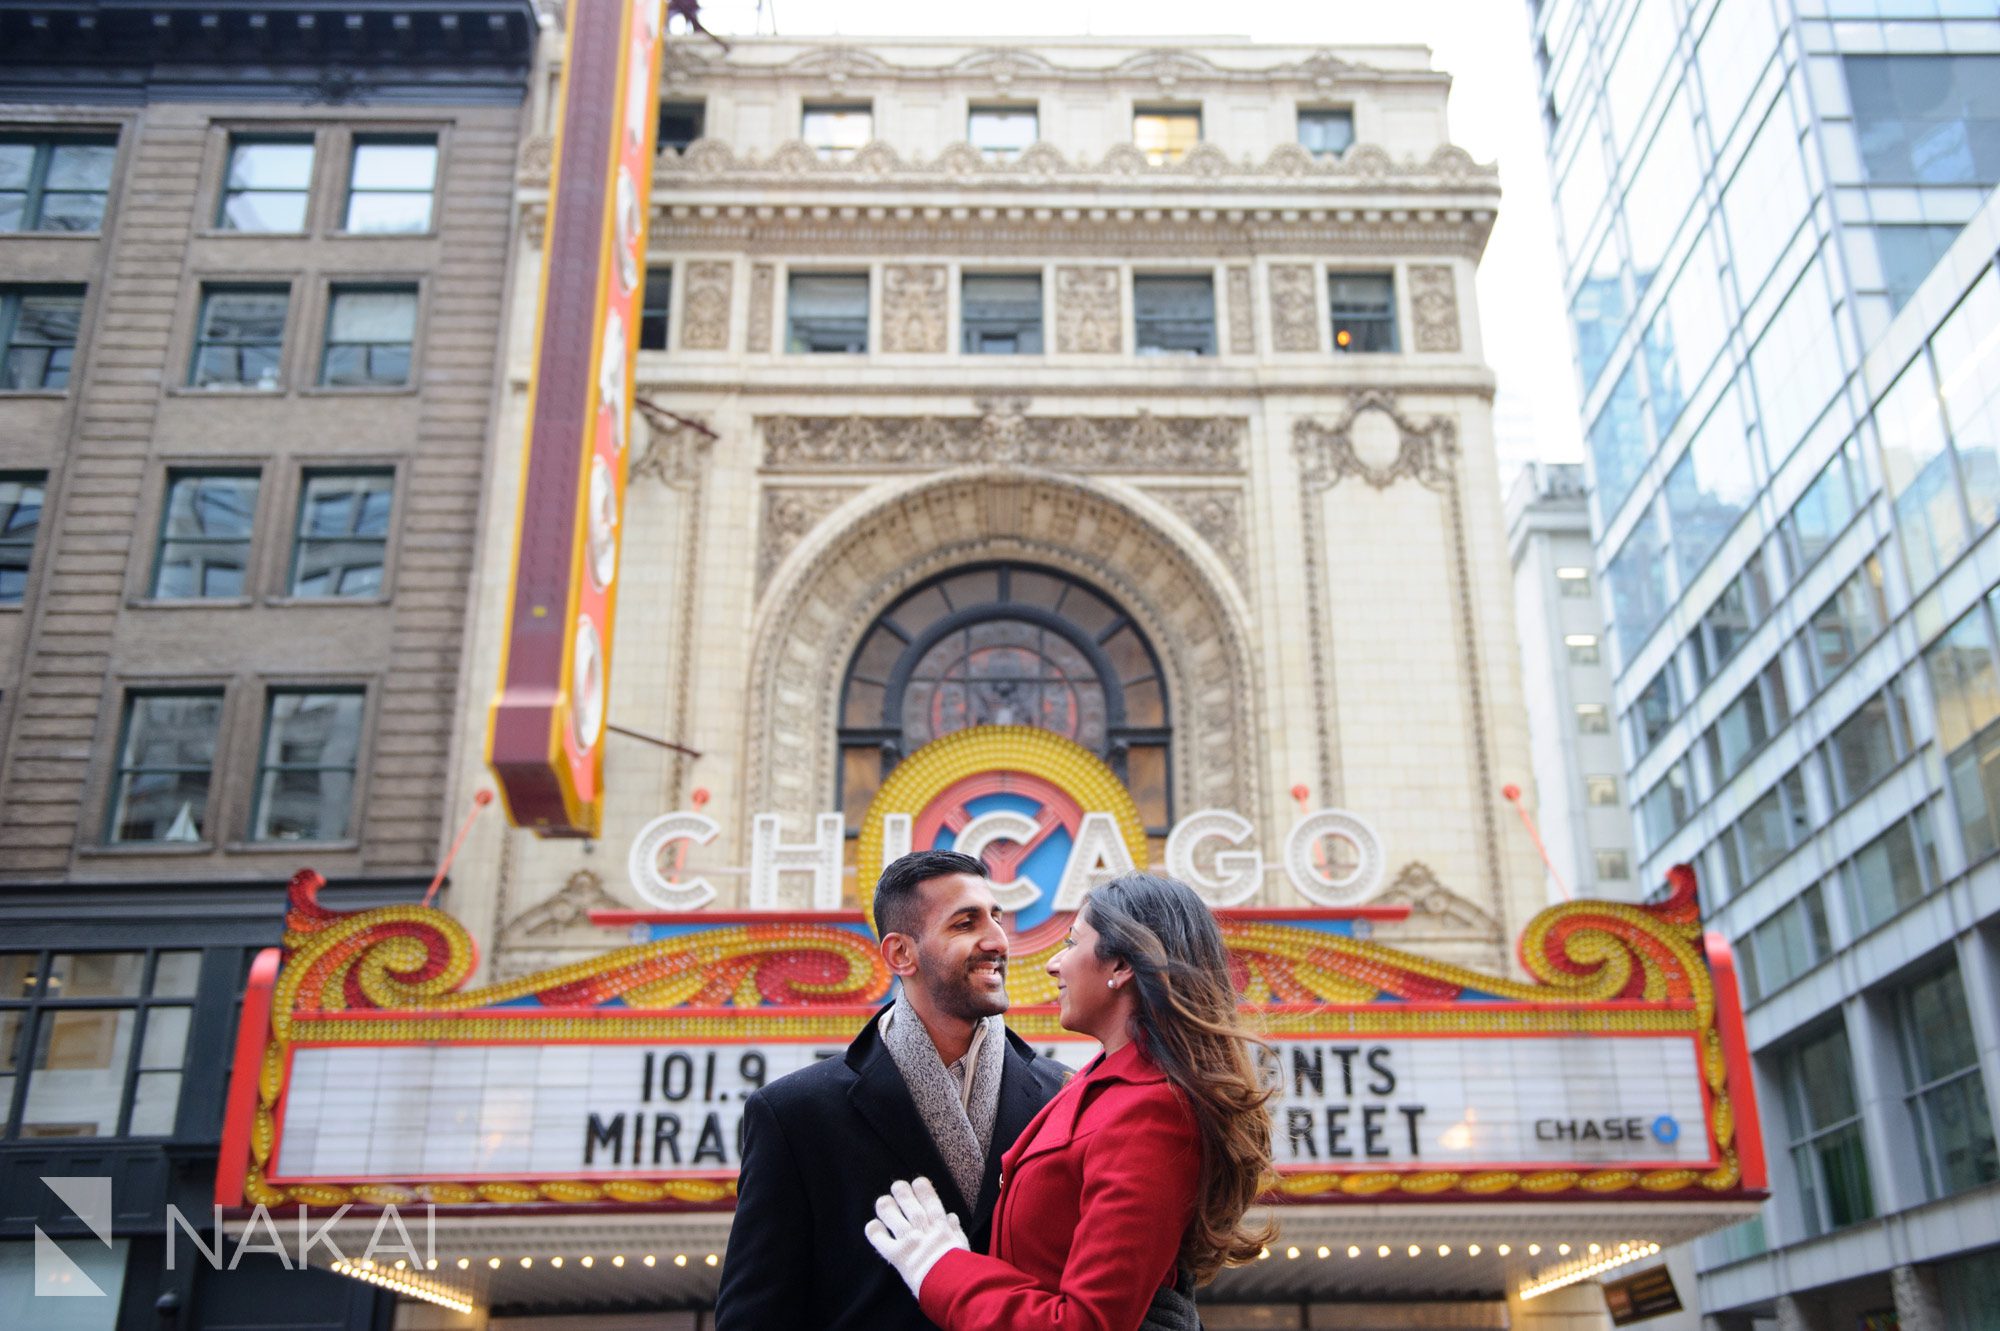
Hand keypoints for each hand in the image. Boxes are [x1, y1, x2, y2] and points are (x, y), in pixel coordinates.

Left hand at [863, 1177, 968, 1297]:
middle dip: (902, 1192)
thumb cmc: (962, 1270)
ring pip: (895, 1218)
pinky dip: (875, 1232)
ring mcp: (910, 1241)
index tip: (918, 1182)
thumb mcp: (963, 1246)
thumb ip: (956, 1230)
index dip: (923, 1189)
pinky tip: (872, 1225)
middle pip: (910, 1204)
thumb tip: (952, 1216)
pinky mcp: (898, 1256)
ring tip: (882, 1202)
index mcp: (941, 1227)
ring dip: (887, 1207)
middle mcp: (924, 1230)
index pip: (931, 1201)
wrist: (953, 1286)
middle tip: (897, 1186)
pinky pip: (882, 1241)